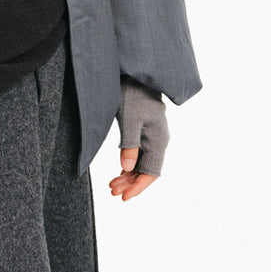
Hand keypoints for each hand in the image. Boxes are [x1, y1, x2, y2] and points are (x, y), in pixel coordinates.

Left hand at [109, 76, 168, 202]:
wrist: (135, 74)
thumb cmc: (132, 93)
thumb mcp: (128, 119)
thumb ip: (129, 145)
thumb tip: (127, 169)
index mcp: (158, 140)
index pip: (151, 172)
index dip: (138, 187)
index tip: (123, 198)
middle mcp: (158, 141)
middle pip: (146, 170)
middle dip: (129, 183)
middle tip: (111, 191)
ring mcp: (152, 136)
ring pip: (141, 163)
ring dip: (128, 175)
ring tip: (112, 185)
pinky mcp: (144, 131)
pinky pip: (139, 154)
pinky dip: (128, 164)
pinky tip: (120, 172)